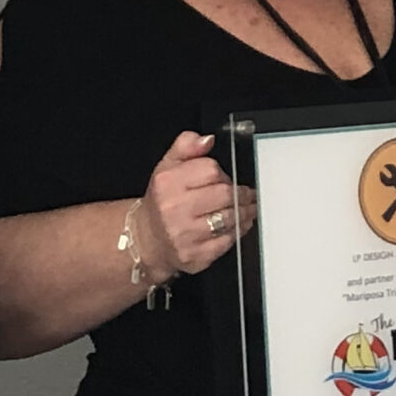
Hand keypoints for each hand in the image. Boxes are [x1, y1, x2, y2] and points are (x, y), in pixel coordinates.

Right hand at [141, 132, 254, 282]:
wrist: (147, 239)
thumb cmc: (162, 201)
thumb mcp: (167, 166)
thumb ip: (186, 146)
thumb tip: (206, 139)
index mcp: (167, 184)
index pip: (211, 170)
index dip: (224, 173)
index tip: (227, 178)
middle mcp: (173, 210)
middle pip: (225, 194)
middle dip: (242, 193)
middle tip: (248, 194)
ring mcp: (184, 235)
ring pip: (230, 218)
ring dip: (245, 212)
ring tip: (248, 207)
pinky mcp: (195, 256)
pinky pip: (228, 241)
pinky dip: (239, 231)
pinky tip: (239, 225)